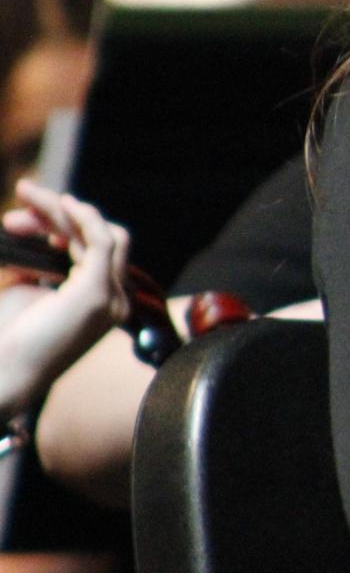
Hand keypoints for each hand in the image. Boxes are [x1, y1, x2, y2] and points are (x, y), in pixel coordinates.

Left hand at [0, 182, 130, 418]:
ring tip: (27, 195)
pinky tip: (60, 203)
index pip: (95, 252)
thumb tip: (36, 231)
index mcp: (101, 304)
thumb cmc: (8, 342)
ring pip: (100, 233)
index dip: (59, 228)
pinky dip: (82, 216)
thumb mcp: (26, 292)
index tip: (18, 222)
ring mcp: (110, 298)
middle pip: (101, 238)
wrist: (3, 377)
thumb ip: (39, 265)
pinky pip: (99, 240)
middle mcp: (115, 301)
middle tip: (21, 201)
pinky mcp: (96, 292)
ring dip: (62, 210)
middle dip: (59, 215)